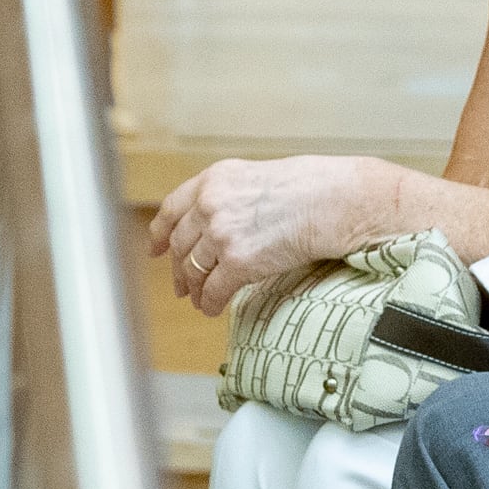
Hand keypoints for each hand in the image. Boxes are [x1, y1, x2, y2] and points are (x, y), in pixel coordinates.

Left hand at [147, 155, 375, 315]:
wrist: (333, 202)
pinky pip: (214, 290)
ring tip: (199, 299)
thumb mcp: (255, 179)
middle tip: (181, 285)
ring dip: (195, 289)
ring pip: (194, 270)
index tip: (154, 248)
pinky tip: (212, 309)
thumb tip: (212, 224)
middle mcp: (210, 205)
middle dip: (177, 268)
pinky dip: (210, 303)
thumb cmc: (308, 189)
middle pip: (180, 244)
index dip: (159, 233)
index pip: (171, 209)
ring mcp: (222, 234)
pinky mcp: (238, 262)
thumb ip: (227, 196)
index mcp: (213, 180)